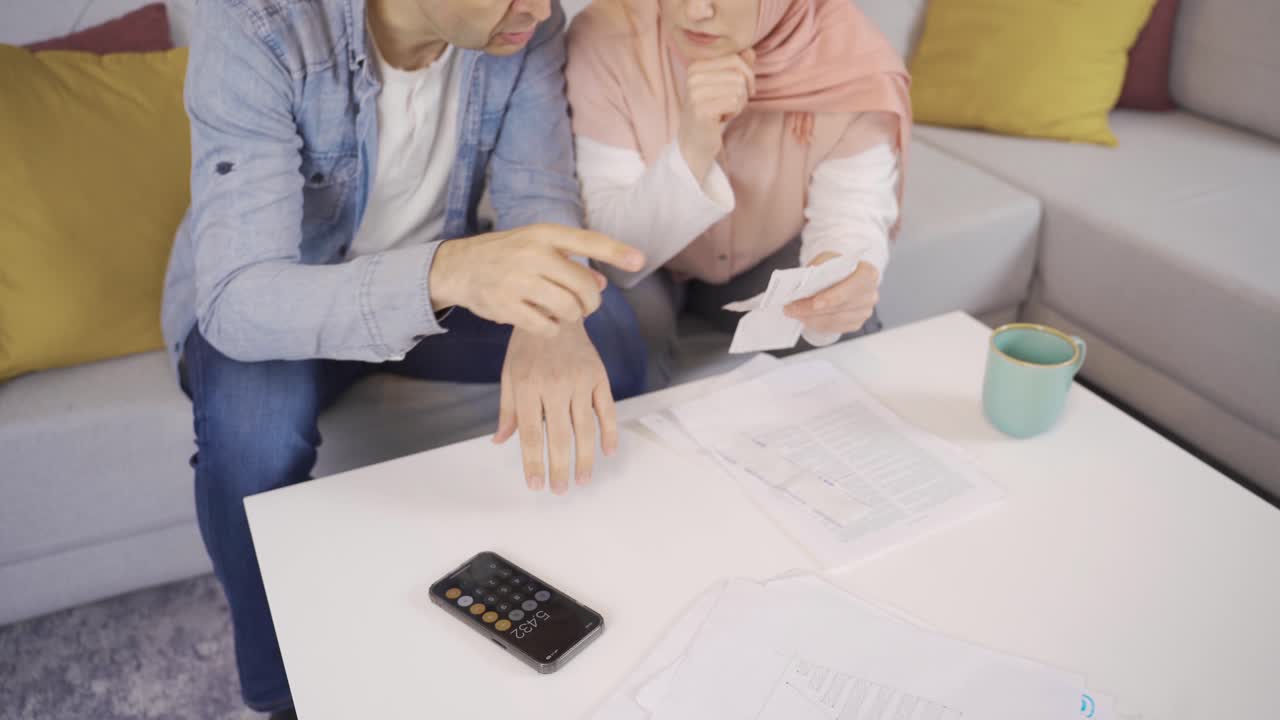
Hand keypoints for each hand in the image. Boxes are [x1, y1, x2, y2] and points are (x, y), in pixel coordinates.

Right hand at [429, 224, 644, 336]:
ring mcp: (519, 280)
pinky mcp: (506, 306)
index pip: (587, 240)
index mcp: (544, 234)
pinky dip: (552, 329)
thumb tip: (601, 281)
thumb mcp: (537, 247)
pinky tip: (544, 321)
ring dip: (573, 317)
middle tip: (584, 307)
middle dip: (591, 303)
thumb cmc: (506, 255)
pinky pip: (547, 327)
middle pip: (584, 286)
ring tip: (562, 314)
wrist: (459, 267)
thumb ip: (570, 261)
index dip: (616, 251)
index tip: (640, 260)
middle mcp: (533, 254)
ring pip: (569, 309)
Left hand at [493, 322, 618, 494]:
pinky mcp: (599, 376)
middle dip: (559, 467)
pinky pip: (607, 410)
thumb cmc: (527, 345)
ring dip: (584, 458)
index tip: (536, 484)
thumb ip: (507, 409)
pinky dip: (609, 432)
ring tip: (582, 480)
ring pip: (585, 428)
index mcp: (528, 387)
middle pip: (559, 436)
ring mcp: (579, 381)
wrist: (554, 309)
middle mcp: (554, 386)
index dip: (533, 462)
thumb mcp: (509, 374)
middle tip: (560, 490)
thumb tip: (500, 441)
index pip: (531, 433)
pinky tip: (608, 452)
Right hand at [677, 49, 754, 180]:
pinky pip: (733, 103)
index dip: (748, 74)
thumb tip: (750, 50)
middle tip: (733, 104)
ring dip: (739, 104)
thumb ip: (737, 67)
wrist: (695, 140)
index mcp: (697, 65)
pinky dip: (734, 112)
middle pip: (739, 75)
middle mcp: (694, 76)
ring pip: (738, 89)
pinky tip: (721, 119)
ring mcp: (695, 93)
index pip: (735, 58)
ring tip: (725, 111)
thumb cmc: (712, 110)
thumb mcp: (725, 85)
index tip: (747, 90)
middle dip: (743, 91)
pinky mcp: (701, 109)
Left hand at [783, 252, 880, 334]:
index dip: (828, 299)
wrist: (847, 274)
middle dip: (811, 310)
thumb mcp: (827, 259)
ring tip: (794, 313)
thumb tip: (801, 287)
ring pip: (834, 320)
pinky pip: (835, 328)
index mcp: (867, 274)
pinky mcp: (857, 323)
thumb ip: (817, 270)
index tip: (809, 304)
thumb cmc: (836, 266)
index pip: (847, 290)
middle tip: (790, 309)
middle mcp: (870, 294)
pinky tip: (805, 318)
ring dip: (811, 319)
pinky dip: (817, 324)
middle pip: (838, 307)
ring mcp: (865, 311)